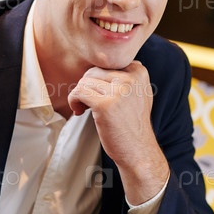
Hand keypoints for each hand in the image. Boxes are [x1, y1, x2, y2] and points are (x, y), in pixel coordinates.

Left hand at [68, 61, 169, 203]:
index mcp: (139, 72)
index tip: (99, 94)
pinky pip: (79, 92)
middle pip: (94, 71)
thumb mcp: (137, 93)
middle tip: (89, 103)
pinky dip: (74, 101)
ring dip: (79, 95)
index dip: (98, 79)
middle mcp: (131, 79)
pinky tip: (79, 111)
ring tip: (85, 109)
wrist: (137, 150)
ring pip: (84, 81)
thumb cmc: (132, 124)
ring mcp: (119, 91)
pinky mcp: (105, 105)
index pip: (107, 64)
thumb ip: (125, 76)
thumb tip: (98, 63)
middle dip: (87, 87)